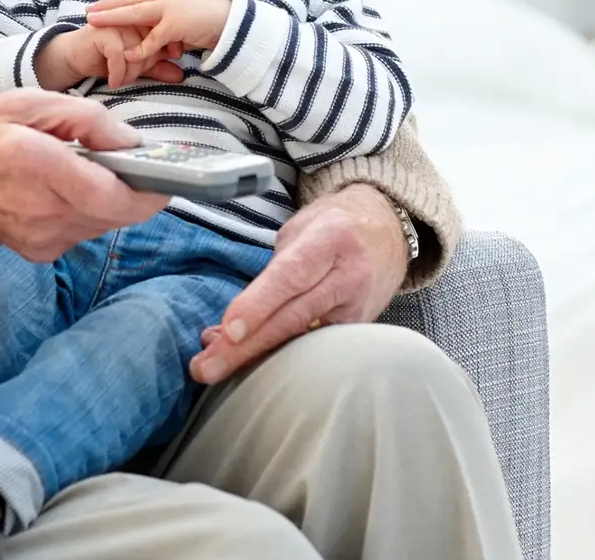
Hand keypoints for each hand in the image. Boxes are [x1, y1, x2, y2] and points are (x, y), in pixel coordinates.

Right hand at [0, 89, 170, 261]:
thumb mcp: (30, 103)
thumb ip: (85, 118)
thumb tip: (129, 141)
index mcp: (42, 168)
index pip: (115, 197)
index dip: (151, 191)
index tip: (168, 176)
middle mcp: (45, 212)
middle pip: (117, 215)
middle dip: (135, 192)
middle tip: (132, 166)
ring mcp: (42, 237)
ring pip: (103, 225)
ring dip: (110, 202)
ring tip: (91, 173)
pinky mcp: (39, 251)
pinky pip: (81, 234)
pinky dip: (86, 213)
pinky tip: (66, 192)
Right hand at [38, 26, 185, 91]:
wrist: (77, 57)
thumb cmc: (108, 57)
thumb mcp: (137, 63)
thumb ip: (159, 66)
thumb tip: (181, 75)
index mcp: (143, 17)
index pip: (163, 35)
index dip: (164, 52)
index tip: (160, 67)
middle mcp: (132, 17)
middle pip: (151, 43)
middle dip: (146, 65)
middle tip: (134, 78)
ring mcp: (117, 23)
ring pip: (136, 51)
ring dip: (131, 72)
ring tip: (124, 81)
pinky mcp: (103, 33)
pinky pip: (119, 56)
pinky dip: (118, 72)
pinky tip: (114, 81)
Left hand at [85, 0, 233, 60]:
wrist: (232, 22)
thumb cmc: (210, 18)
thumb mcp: (185, 7)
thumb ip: (168, 10)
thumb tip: (155, 19)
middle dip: (107, 4)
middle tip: (88, 10)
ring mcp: (170, 8)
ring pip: (134, 13)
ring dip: (112, 18)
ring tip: (93, 23)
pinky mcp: (175, 25)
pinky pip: (152, 40)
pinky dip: (139, 49)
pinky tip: (126, 55)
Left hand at [189, 184, 408, 383]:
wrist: (389, 230)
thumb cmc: (334, 226)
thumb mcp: (302, 229)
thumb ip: (272, 271)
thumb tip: (230, 323)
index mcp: (331, 239)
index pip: (290, 276)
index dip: (258, 305)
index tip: (227, 331)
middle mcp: (349, 276)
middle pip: (293, 317)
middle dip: (246, 347)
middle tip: (206, 368)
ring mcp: (358, 308)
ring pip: (302, 340)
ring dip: (257, 356)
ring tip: (216, 368)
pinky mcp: (359, 330)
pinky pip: (315, 347)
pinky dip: (280, 356)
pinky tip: (250, 363)